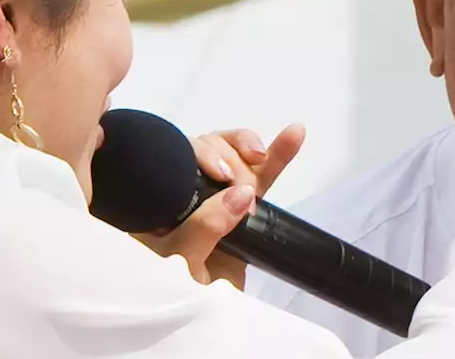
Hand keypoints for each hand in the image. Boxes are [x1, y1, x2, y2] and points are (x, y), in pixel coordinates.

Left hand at [135, 124, 304, 288]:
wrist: (205, 322)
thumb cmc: (178, 292)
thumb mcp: (182, 261)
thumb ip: (205, 227)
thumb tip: (240, 193)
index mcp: (159, 198)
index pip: (175, 157)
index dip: (201, 154)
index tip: (219, 171)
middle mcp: (187, 189)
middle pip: (208, 149)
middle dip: (230, 162)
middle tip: (242, 195)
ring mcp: (219, 195)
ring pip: (236, 156)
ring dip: (251, 149)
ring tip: (262, 157)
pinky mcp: (247, 205)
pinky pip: (264, 174)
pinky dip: (280, 154)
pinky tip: (295, 133)